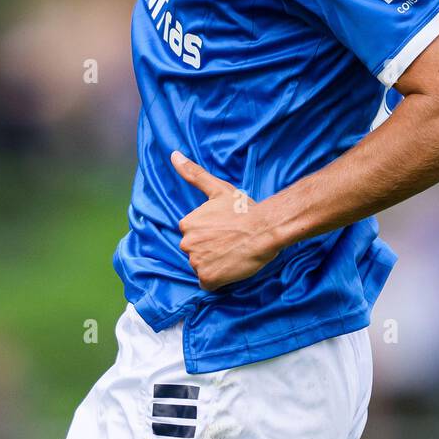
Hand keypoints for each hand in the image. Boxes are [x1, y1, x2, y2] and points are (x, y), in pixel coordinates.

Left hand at [170, 151, 280, 290]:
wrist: (264, 229)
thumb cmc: (244, 208)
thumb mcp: (218, 188)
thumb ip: (193, 173)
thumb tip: (173, 155)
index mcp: (186, 224)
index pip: (193, 235)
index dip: (210, 234)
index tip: (225, 230)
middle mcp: (186, 243)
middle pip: (195, 252)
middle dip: (209, 249)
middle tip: (230, 242)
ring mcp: (196, 263)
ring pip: (201, 267)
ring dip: (214, 264)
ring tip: (232, 254)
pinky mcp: (208, 279)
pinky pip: (208, 283)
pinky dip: (218, 279)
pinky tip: (231, 267)